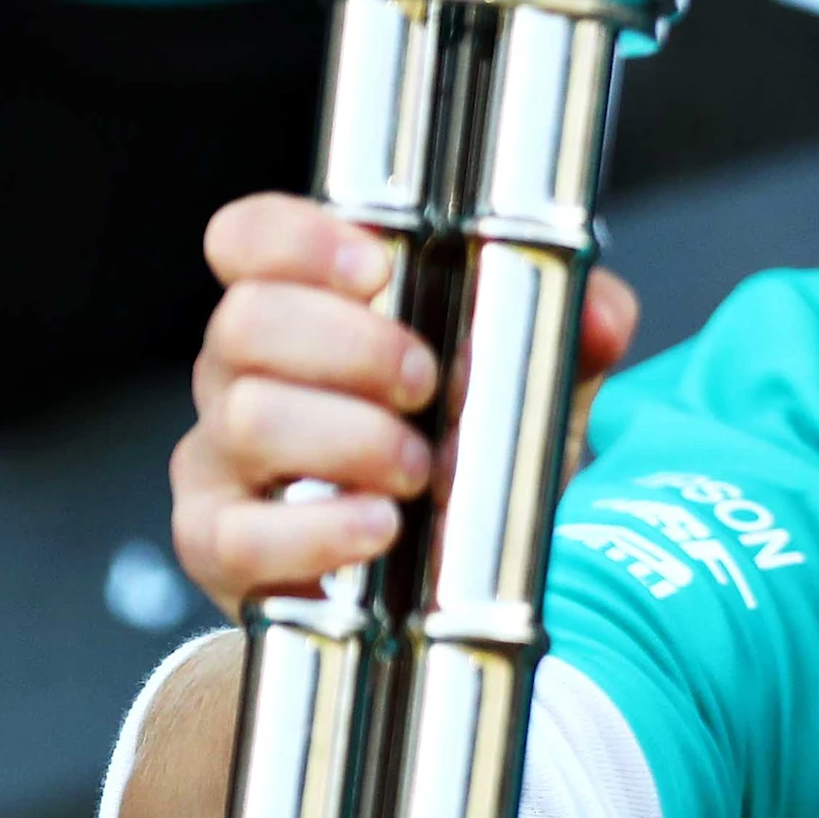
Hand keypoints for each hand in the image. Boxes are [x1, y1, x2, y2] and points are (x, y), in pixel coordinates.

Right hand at [173, 192, 642, 614]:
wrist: (433, 579)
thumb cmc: (455, 449)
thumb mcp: (523, 381)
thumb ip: (567, 331)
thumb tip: (600, 313)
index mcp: (297, 307)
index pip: (248, 238)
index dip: (297, 240)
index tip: (377, 269)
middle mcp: (239, 372)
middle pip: (246, 321)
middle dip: (351, 347)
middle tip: (426, 382)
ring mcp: (220, 459)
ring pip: (249, 419)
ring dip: (349, 439)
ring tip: (418, 468)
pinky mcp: (218, 545)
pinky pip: (236, 534)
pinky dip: (316, 530)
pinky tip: (377, 529)